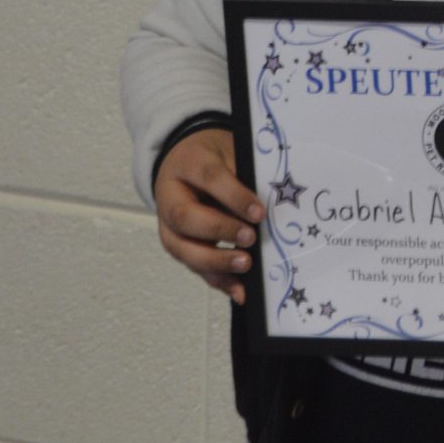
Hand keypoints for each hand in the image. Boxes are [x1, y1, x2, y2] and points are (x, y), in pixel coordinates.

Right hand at [152, 127, 262, 304]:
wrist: (185, 162)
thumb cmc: (214, 157)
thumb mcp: (230, 151)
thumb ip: (245, 175)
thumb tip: (274, 204)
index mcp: (187, 163)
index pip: (209, 178)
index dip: (234, 196)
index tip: (258, 212)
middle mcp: (170, 196)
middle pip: (186, 218)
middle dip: (219, 231)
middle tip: (250, 239)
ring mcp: (169, 225)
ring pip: (184, 249)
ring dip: (215, 261)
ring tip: (245, 265)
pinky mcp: (179, 247)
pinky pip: (195, 267)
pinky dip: (218, 281)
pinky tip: (239, 291)